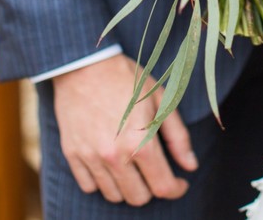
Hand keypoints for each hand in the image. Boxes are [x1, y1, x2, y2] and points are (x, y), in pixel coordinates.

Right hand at [52, 54, 197, 205]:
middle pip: (138, 198)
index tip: (179, 183)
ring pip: (113, 195)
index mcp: (140, 142)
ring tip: (131, 162)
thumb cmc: (128, 78)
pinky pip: (89, 186)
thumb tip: (191, 167)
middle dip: (151, 187)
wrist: (85, 64)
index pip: (163, 187)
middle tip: (154, 168)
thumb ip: (178, 137)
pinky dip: (101, 180)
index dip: (176, 189)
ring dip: (126, 185)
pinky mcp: (72, 154)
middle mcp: (114, 156)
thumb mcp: (161, 99)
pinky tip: (109, 161)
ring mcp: (90, 157)